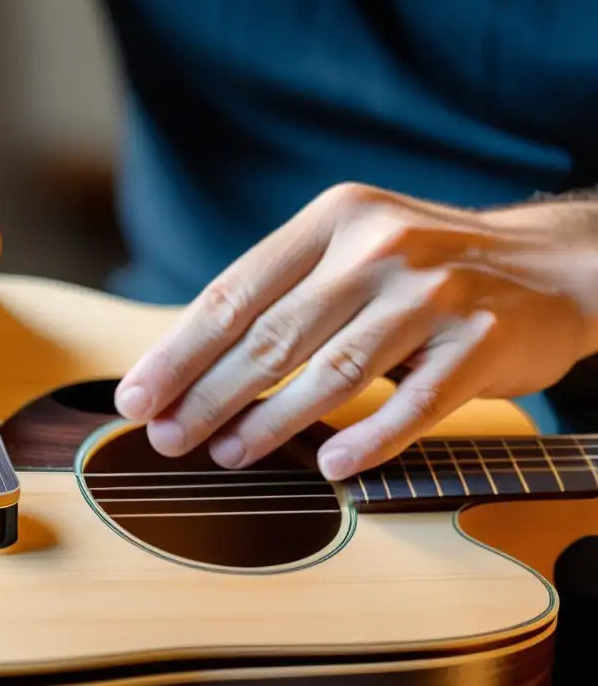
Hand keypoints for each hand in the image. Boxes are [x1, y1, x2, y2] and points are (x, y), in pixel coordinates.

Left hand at [115, 182, 597, 479]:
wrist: (550, 266)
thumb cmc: (423, 270)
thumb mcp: (351, 250)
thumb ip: (282, 293)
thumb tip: (187, 365)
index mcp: (333, 220)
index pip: (235, 293)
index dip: (178, 353)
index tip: (136, 398)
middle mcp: (380, 245)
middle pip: (272, 336)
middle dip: (207, 396)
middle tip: (166, 438)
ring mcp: (434, 291)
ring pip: (333, 371)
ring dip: (270, 422)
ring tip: (226, 454)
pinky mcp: (481, 339)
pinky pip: (414, 403)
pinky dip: (369, 438)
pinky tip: (330, 465)